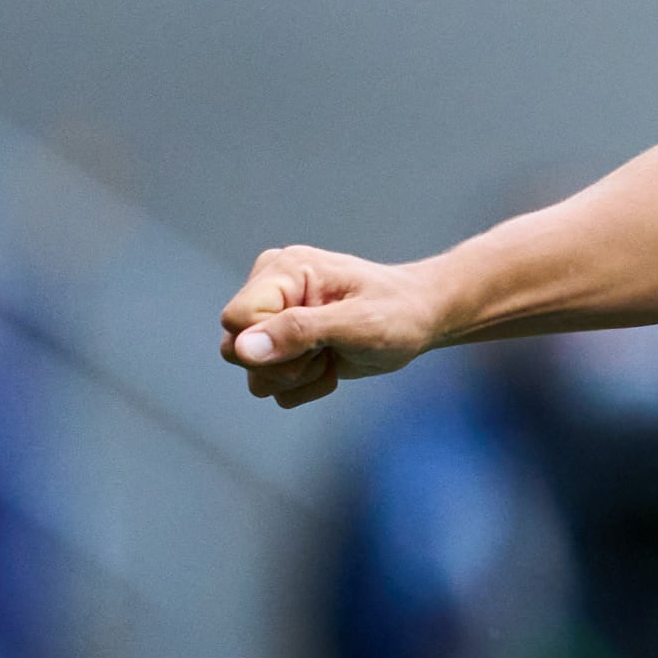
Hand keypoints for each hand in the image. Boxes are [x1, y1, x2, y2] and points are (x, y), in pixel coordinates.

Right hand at [220, 247, 447, 405]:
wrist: (422, 319)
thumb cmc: (398, 312)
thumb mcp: (357, 323)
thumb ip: (299, 332)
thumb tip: (242, 348)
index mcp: (281, 270)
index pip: (235, 321)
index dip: (270, 344)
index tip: (316, 343)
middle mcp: (269, 292)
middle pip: (235, 351)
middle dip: (286, 366)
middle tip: (328, 351)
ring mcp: (273, 321)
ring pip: (254, 375)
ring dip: (299, 378)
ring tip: (334, 354)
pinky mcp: (281, 347)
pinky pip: (271, 386)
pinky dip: (306, 386)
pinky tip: (332, 364)